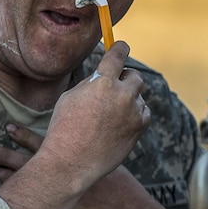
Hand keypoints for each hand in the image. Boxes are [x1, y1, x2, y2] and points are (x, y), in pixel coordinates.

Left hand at [0, 123, 172, 208]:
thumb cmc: (126, 194)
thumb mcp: (113, 165)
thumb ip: (97, 151)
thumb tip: (85, 137)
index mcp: (80, 161)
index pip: (48, 145)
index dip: (25, 137)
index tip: (8, 127)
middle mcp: (69, 178)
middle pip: (31, 164)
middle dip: (7, 156)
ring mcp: (65, 199)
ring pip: (30, 186)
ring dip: (7, 177)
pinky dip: (18, 204)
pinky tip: (0, 204)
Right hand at [36, 41, 151, 190]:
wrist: (71, 162)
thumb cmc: (64, 128)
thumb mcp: (70, 97)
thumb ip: (91, 83)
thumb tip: (104, 76)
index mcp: (103, 82)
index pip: (117, 55)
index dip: (120, 48)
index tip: (121, 46)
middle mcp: (122, 95)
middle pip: (134, 76)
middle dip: (125, 78)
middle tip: (116, 84)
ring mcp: (133, 113)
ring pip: (139, 97)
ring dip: (128, 99)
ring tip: (110, 112)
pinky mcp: (138, 129)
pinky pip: (143, 114)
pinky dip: (135, 114)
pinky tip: (120, 121)